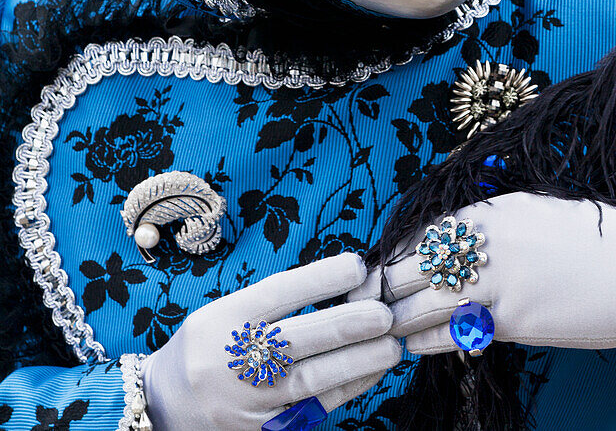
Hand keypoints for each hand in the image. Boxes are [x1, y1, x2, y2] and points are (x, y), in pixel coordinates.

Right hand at [143, 254, 399, 430]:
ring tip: (390, 345)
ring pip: (310, 382)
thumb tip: (338, 285)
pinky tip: (370, 372)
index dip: (319, 279)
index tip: (357, 265)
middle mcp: (235, 361)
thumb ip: (272, 303)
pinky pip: (313, 411)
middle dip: (346, 326)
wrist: (163, 407)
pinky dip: (346, 390)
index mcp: (224, 320)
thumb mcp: (224, 311)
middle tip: (385, 313)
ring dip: (356, 363)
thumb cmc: (207, 346)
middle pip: (297, 341)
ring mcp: (249, 402)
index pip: (277, 294)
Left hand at [351, 194, 615, 364]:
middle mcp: (486, 241)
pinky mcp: (513, 319)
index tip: (378, 271)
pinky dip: (428, 339)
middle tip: (366, 302)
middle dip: (386, 287)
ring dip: (399, 317)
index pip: (422, 232)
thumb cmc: (590, 239)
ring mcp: (498, 281)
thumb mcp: (532, 212)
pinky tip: (413, 344)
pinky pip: (455, 331)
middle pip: (414, 267)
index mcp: (489, 210)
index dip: (395, 255)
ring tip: (381, 327)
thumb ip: (489, 224)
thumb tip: (452, 241)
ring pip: (426, 301)